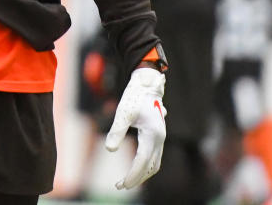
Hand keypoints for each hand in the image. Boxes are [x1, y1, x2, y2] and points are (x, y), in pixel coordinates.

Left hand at [105, 67, 166, 189]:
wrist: (147, 84)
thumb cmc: (134, 97)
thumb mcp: (123, 112)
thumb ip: (116, 130)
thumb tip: (109, 150)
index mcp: (153, 134)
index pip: (143, 161)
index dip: (133, 174)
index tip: (121, 184)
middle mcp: (160, 138)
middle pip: (151, 166)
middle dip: (136, 178)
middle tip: (120, 186)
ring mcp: (161, 138)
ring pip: (154, 164)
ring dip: (141, 174)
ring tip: (124, 182)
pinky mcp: (157, 137)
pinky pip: (154, 158)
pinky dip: (145, 167)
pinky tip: (133, 169)